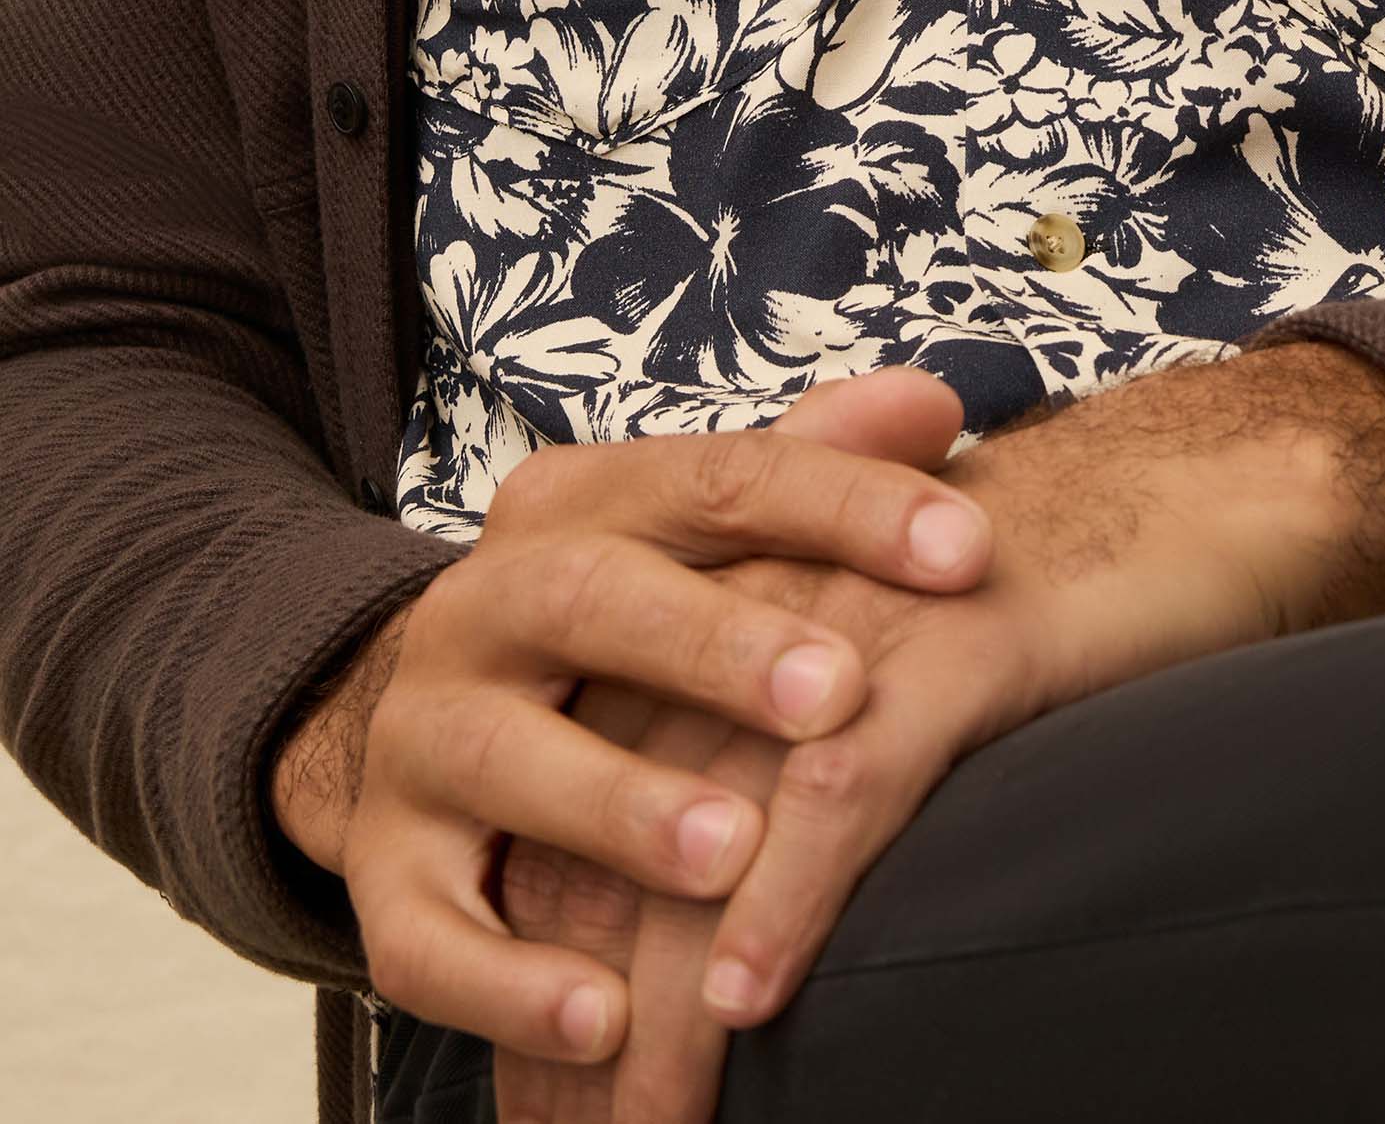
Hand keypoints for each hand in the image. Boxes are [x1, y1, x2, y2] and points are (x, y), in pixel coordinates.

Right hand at [493, 372, 968, 1123]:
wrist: (428, 725)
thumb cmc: (622, 621)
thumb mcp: (700, 534)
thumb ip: (815, 465)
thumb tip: (935, 404)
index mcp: (574, 506)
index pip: (718, 479)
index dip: (847, 507)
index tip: (968, 554)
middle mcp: (481, 605)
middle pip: (594, 598)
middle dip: (717, 645)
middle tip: (838, 693)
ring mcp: (421, 739)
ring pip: (504, 759)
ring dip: (620, 807)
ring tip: (733, 852)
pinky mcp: (383, 877)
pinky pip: (426, 934)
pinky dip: (511, 981)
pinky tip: (605, 1013)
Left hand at [502, 342, 1384, 1122]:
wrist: (1201, 490)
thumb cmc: (1048, 599)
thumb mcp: (888, 673)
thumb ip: (797, 766)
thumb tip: (720, 942)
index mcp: (730, 612)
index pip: (592, 808)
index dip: (550, 959)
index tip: (546, 1100)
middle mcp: (765, 609)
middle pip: (624, 836)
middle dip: (589, 1018)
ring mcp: (857, 623)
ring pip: (714, 828)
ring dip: (664, 1001)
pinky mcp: (958, 644)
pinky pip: (845, 785)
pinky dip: (788, 899)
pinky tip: (752, 998)